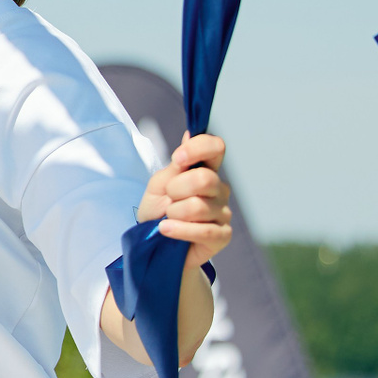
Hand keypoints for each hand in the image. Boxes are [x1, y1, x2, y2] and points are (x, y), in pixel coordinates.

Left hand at [137, 133, 232, 272]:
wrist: (154, 243)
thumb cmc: (158, 209)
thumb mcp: (159, 184)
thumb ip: (176, 165)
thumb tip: (189, 134)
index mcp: (206, 170)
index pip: (216, 147)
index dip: (198, 148)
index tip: (178, 158)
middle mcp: (219, 189)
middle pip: (204, 179)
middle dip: (176, 189)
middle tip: (168, 198)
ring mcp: (223, 212)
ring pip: (198, 206)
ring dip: (173, 213)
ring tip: (168, 218)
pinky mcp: (223, 235)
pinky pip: (204, 230)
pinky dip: (179, 230)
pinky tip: (166, 229)